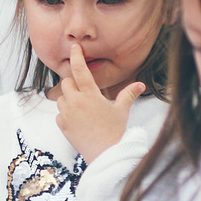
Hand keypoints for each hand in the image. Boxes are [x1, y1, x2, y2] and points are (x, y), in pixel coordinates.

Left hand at [56, 40, 145, 162]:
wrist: (105, 153)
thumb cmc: (115, 131)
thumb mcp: (122, 110)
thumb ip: (128, 94)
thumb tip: (140, 84)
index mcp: (91, 95)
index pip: (81, 71)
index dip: (77, 57)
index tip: (74, 47)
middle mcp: (76, 102)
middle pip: (66, 83)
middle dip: (73, 84)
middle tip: (84, 92)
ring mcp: (67, 114)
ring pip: (61, 98)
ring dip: (69, 99)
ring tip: (83, 110)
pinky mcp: (61, 125)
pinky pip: (60, 114)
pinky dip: (66, 114)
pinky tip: (79, 121)